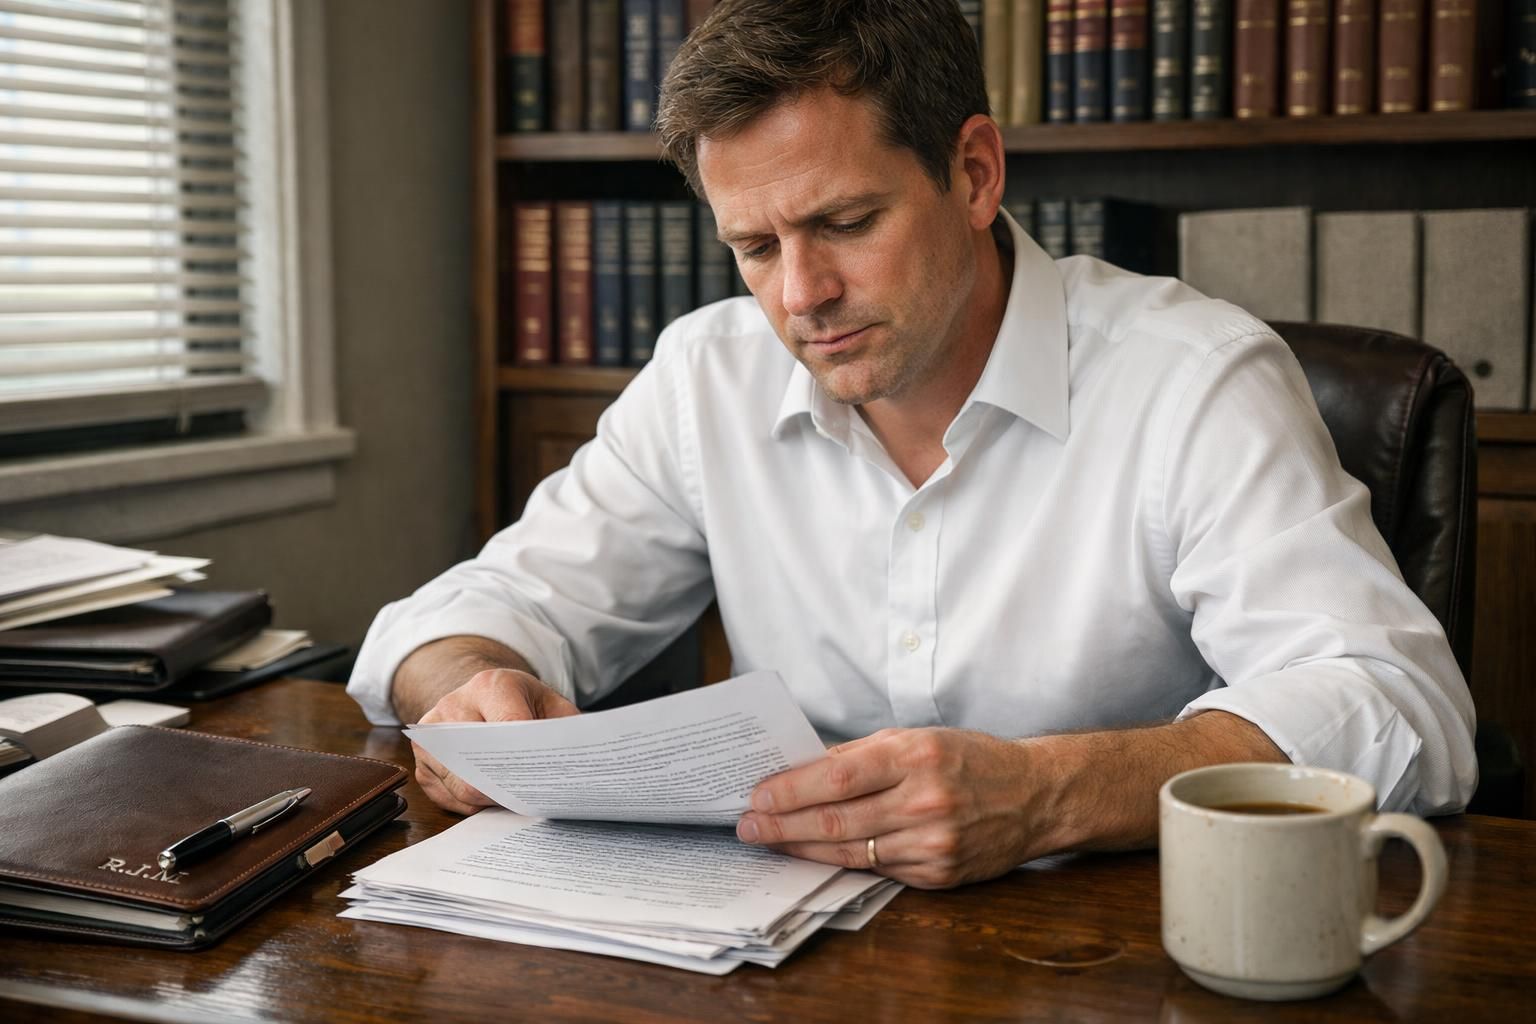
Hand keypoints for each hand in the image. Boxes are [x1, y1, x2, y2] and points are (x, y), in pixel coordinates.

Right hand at [411, 668, 579, 814]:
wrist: (486, 695)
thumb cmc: (523, 703)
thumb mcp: (552, 705)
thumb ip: (566, 728)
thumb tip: (576, 763)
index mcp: (489, 685)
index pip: (509, 726)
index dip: (529, 757)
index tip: (548, 776)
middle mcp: (452, 706)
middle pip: (479, 764)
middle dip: (509, 787)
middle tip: (536, 800)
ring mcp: (432, 736)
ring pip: (462, 788)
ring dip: (493, 801)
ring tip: (519, 800)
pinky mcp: (423, 762)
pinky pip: (449, 798)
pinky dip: (475, 806)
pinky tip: (495, 799)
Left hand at [735, 727, 1055, 888]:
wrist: (1035, 796)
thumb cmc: (969, 760)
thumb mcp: (918, 738)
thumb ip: (861, 754)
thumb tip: (803, 769)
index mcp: (917, 756)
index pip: (838, 775)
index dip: (791, 789)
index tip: (758, 794)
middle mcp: (925, 800)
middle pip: (836, 820)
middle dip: (782, 825)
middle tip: (748, 826)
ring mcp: (933, 842)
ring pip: (850, 851)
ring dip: (802, 848)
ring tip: (770, 841)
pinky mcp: (938, 874)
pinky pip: (877, 869)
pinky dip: (842, 861)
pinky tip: (814, 854)